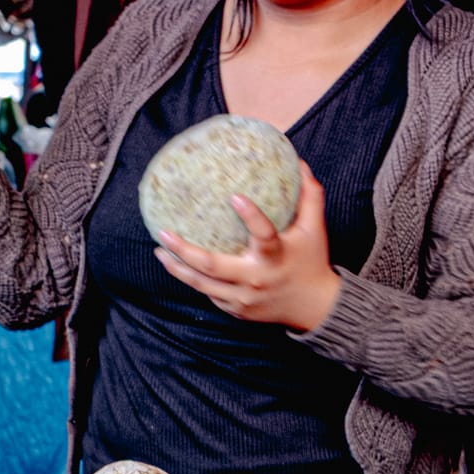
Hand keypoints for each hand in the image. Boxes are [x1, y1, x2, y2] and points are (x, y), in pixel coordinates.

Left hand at [154, 164, 341, 332]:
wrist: (314, 307)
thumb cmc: (312, 261)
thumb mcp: (314, 229)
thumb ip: (309, 196)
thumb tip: (299, 163)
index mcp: (275, 256)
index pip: (264, 234)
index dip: (251, 216)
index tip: (235, 197)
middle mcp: (256, 279)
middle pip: (213, 266)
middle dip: (184, 250)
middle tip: (164, 233)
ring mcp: (243, 298)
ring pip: (202, 284)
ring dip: (177, 268)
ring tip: (159, 251)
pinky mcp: (237, 310)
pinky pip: (209, 293)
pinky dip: (193, 280)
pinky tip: (178, 266)